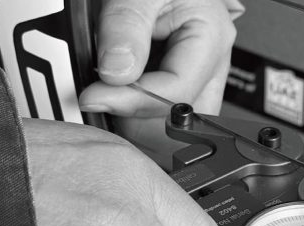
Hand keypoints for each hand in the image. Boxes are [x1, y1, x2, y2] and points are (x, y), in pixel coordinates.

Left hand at [78, 0, 243, 166]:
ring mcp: (190, 75)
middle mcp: (206, 63)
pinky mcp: (170, 81)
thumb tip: (116, 72)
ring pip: (167, 122)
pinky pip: (154, 114)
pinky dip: (128, 109)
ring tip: (104, 94)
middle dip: (137, 118)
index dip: (132, 100)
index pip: (176, 92)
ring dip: (132, 118)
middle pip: (178, 117)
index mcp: (211, 37)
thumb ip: (126, 26)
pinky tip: (112, 93)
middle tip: (100, 99)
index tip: (92, 94)